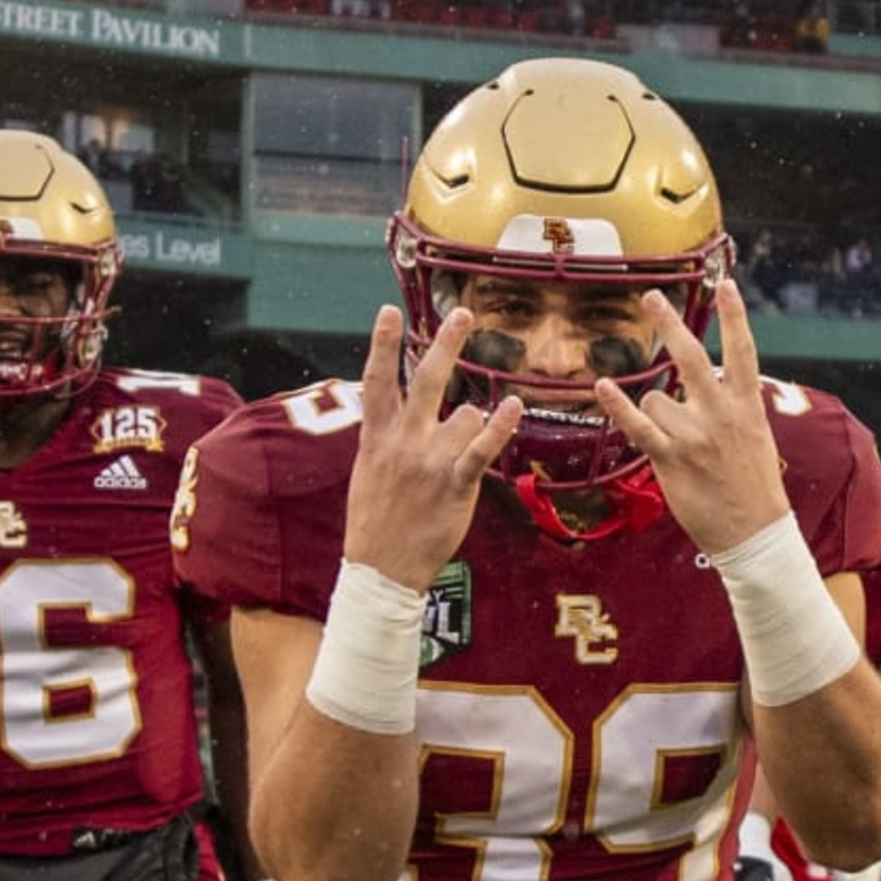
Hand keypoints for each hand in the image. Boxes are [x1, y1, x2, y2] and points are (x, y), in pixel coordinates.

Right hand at [343, 306, 524, 589]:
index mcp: (377, 436)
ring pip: (466, 415)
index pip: (377, 380)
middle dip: (446, 343)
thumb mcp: (368, 470)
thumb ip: (384, 436)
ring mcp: (430, 461)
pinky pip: (481, 448)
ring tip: (454, 459)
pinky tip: (511, 406)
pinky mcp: (455, 483)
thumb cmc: (376, 519)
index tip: (390, 311)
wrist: (382, 569)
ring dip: (471, 427)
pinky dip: (498, 426)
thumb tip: (396, 409)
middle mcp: (404, 441)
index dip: (383, 344)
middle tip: (464, 314)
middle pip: (427, 379)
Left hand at [593, 283, 793, 554]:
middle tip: (651, 297)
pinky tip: (602, 386)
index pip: (743, 350)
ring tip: (675, 442)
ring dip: (655, 413)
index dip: (736, 316)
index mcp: (747, 406)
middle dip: (669, 324)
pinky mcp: (672, 459)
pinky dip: (618, 406)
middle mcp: (721, 414)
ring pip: (657, 398)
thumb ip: (734, 406)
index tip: (727, 285)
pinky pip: (639, 426)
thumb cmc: (753, 486)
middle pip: (691, 357)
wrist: (755, 533)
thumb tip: (711, 380)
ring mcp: (695, 435)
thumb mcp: (755, 436)